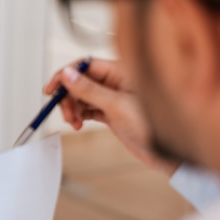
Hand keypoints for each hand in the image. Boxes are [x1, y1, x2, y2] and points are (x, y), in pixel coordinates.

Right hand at [45, 58, 177, 173]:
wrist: (167, 154)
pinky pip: (87, 109)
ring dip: (72, 108)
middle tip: (65, 113)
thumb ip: (89, 89)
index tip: (52, 89)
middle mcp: (116, 82)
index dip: (65, 75)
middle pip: (79, 82)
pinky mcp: (111, 112)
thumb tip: (67, 74)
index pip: (85, 66)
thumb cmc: (153, 126)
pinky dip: (79, 115)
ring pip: (81, 97)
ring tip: (73, 122)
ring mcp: (113, 97)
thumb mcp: (116, 106)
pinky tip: (78, 124)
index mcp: (121, 72)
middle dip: (68, 97)